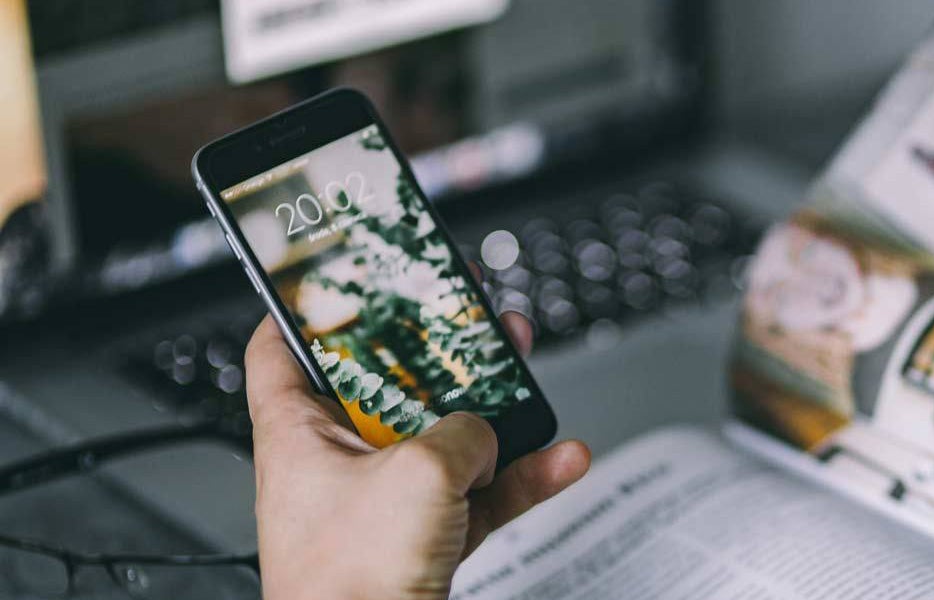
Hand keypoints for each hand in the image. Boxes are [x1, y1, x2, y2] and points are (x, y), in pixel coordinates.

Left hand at [244, 313, 589, 599]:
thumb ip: (461, 430)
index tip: (346, 277)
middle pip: (386, 383)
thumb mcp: (420, 472)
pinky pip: (478, 493)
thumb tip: (482, 431)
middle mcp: (335, 463)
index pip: (282, 347)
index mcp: (298, 432)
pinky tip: (559, 459)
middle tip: (465, 316)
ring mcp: (381, 503)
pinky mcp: (421, 539)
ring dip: (491, 408)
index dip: (310, 306)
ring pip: (442, 435)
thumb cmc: (349, 582)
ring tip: (522, 369)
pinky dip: (519, 477)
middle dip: (436, 349)